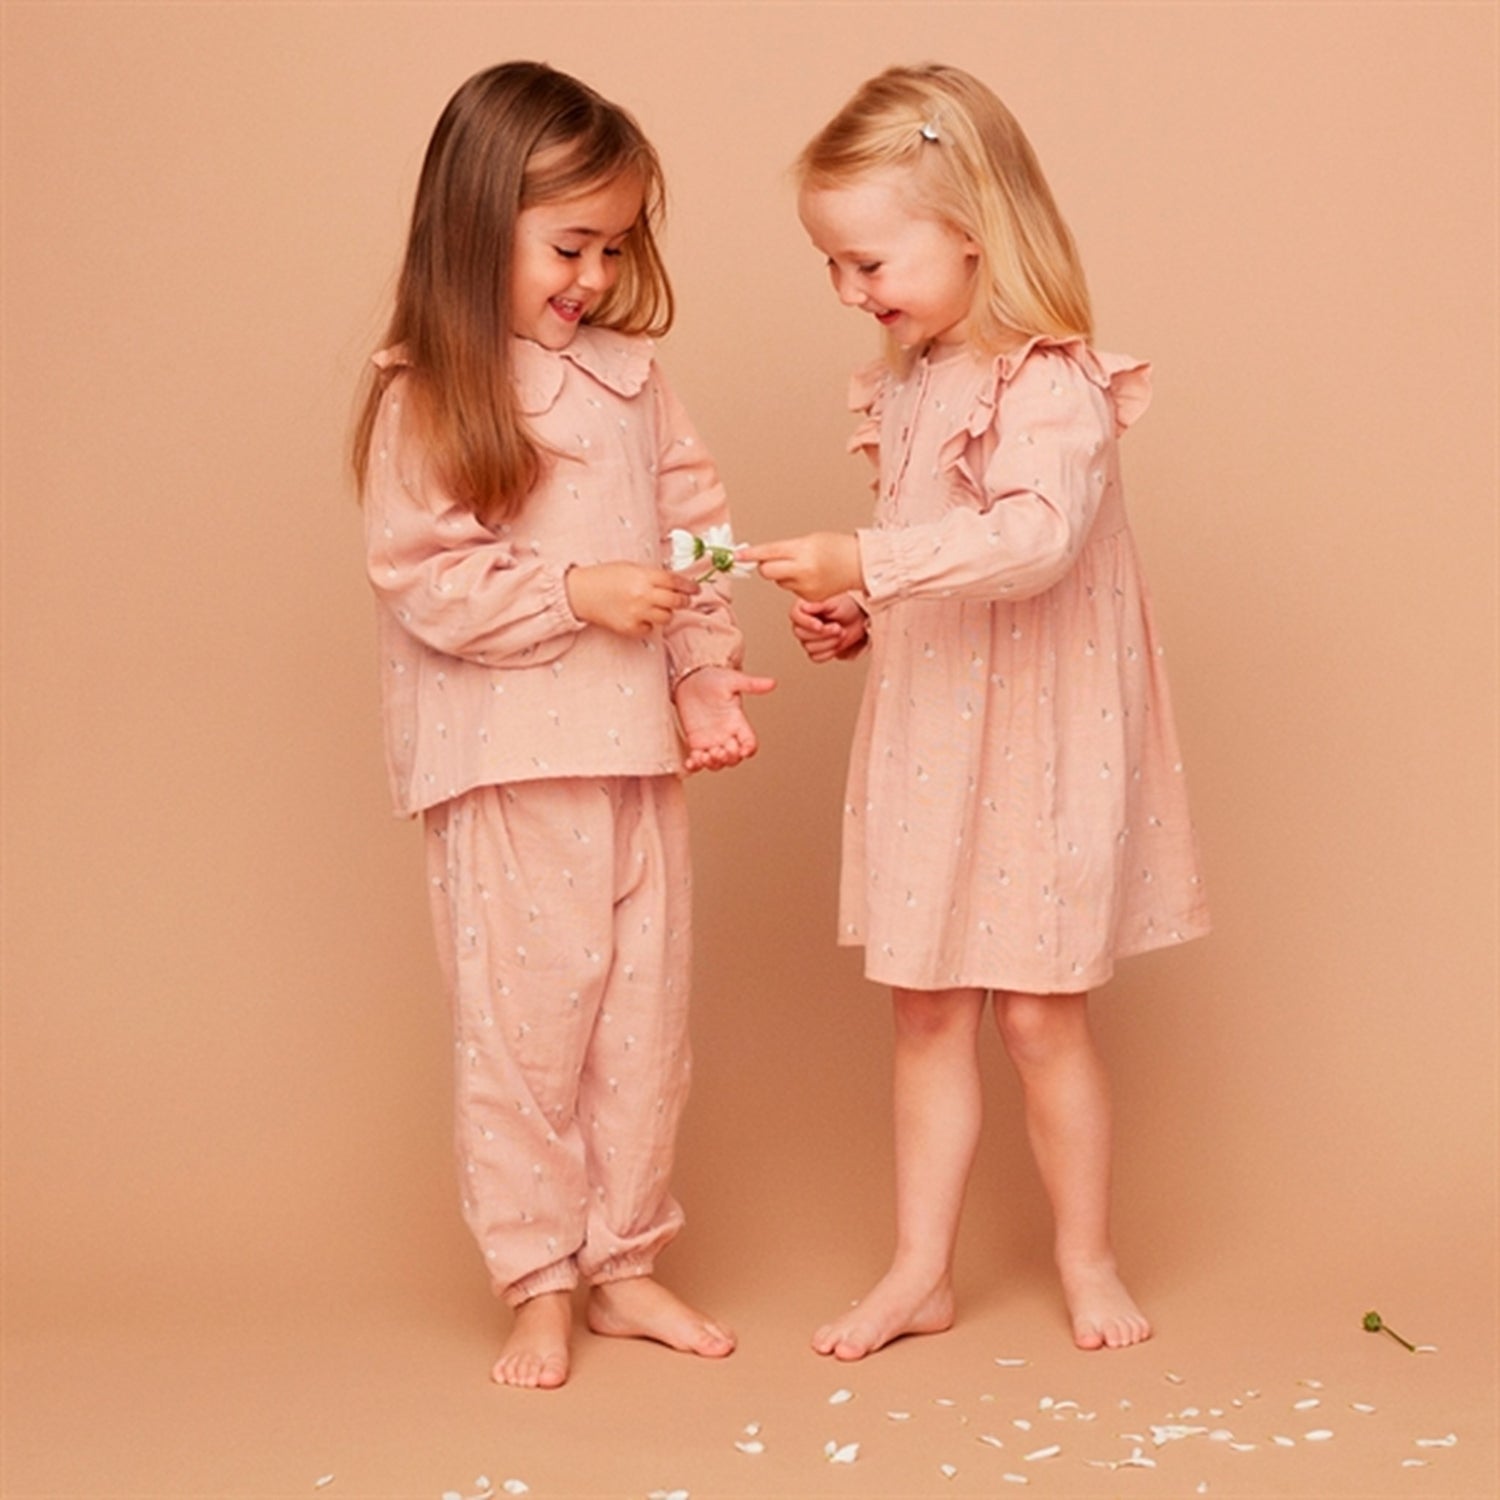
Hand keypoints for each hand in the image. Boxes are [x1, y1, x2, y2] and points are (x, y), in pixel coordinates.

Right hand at [566, 562, 697, 637]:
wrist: (582, 593)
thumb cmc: (606, 577)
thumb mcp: (631, 568)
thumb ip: (653, 575)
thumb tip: (675, 583)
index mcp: (644, 576)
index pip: (675, 582)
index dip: (689, 586)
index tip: (696, 589)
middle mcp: (643, 595)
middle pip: (676, 601)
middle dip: (684, 601)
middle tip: (686, 600)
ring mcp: (637, 613)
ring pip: (667, 617)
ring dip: (667, 613)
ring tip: (659, 608)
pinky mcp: (630, 628)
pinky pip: (650, 628)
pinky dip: (649, 623)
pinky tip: (640, 616)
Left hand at [674, 666, 775, 771]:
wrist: (689, 677)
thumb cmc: (712, 678)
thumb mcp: (732, 680)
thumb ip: (751, 684)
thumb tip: (772, 683)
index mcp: (738, 722)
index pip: (749, 742)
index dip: (748, 749)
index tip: (742, 750)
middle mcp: (727, 734)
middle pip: (734, 758)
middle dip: (728, 758)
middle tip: (718, 750)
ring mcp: (711, 740)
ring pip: (718, 762)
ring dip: (713, 764)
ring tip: (704, 755)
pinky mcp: (696, 742)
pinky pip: (698, 760)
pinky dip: (695, 765)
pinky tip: (691, 762)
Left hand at [740, 533, 862, 601]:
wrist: (860, 564)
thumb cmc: (836, 547)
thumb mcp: (809, 540)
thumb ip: (784, 549)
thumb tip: (759, 557)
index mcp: (803, 550)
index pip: (768, 552)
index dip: (749, 555)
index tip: (736, 556)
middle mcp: (803, 570)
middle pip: (767, 571)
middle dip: (765, 566)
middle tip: (774, 560)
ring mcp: (806, 587)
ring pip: (779, 581)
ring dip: (784, 575)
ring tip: (805, 567)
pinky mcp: (809, 599)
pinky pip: (791, 591)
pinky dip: (796, 584)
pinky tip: (811, 578)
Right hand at [790, 594, 868, 662]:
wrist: (859, 619)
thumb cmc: (846, 607)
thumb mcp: (834, 603)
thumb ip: (819, 605)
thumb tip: (804, 606)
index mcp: (803, 608)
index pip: (795, 615)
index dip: (806, 622)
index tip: (820, 625)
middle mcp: (803, 624)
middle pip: (801, 634)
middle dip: (823, 633)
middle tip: (838, 627)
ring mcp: (808, 638)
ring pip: (809, 647)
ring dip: (828, 642)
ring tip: (841, 633)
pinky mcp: (816, 650)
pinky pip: (816, 657)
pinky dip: (829, 652)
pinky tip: (837, 644)